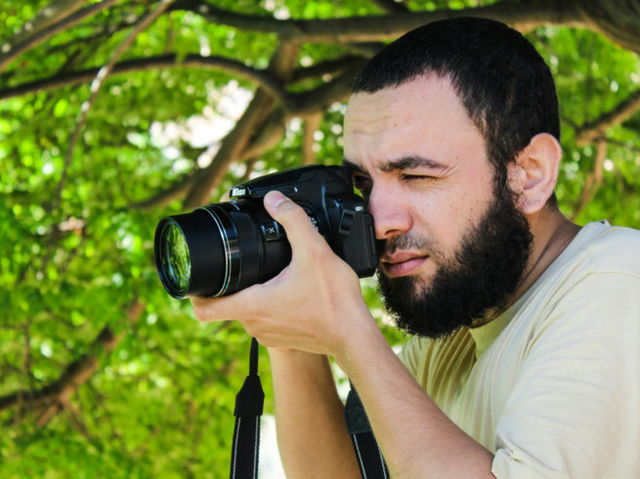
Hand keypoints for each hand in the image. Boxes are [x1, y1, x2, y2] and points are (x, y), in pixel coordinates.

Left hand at [190, 190, 372, 357]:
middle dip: (228, 282)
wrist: (355, 336)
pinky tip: (285, 289)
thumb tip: (273, 198)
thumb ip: (293, 220)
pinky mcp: (282, 338)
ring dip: (249, 293)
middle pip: (224, 305)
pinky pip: (264, 320)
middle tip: (237, 261)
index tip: (198, 273)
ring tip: (265, 273)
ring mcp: (267, 335)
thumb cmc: (334, 301)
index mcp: (253, 306)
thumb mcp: (314, 251)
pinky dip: (267, 305)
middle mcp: (254, 325)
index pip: (202, 309)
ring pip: (245, 312)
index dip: (192, 291)